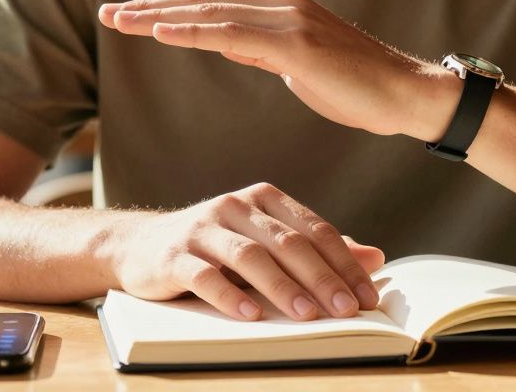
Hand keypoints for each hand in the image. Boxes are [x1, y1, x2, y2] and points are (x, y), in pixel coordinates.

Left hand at [98, 0, 463, 140]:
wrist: (404, 95)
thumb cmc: (355, 86)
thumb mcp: (296, 64)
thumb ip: (262, 49)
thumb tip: (229, 44)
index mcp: (278, 5)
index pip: (210, 4)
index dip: (165, 9)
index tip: (128, 15)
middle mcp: (279, 1)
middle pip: (201, 2)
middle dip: (150, 8)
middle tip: (107, 13)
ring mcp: (288, 18)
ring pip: (210, 13)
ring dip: (159, 17)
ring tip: (119, 20)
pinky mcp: (296, 43)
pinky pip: (233, 35)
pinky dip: (193, 32)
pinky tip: (161, 32)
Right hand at [109, 182, 384, 320]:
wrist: (140, 246)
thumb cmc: (215, 247)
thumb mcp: (266, 242)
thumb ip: (316, 248)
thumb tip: (375, 257)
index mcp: (264, 200)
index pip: (314, 230)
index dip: (344, 263)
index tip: (368, 297)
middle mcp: (235, 207)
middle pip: (287, 242)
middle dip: (321, 278)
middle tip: (346, 310)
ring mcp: (202, 229)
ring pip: (249, 256)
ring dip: (281, 287)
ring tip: (306, 315)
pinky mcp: (173, 255)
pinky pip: (204, 275)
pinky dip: (230, 295)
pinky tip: (251, 315)